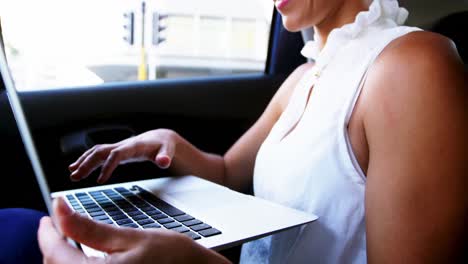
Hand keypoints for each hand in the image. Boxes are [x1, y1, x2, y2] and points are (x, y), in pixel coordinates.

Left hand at [38, 197, 229, 263]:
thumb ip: (87, 227)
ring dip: (62, 258)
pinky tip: (82, 257)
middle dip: (53, 246)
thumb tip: (59, 208)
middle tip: (58, 225)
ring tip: (69, 240)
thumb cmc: (169, 255)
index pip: (55, 253)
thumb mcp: (127, 237)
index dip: (46, 232)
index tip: (47, 218)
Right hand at [68, 129, 177, 182]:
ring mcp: (118, 147)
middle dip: (87, 164)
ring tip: (72, 174)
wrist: (161, 138)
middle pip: (101, 152)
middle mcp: (123, 145)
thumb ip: (165, 157)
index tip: (99, 181)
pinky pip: (98, 154)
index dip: (107, 166)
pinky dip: (86, 160)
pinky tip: (78, 168)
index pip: (116, 155)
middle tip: (75, 177)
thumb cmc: (164, 146)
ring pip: (96, 152)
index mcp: (134, 146)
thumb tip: (163, 162)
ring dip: (83, 161)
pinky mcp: (117, 150)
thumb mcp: (168, 151)